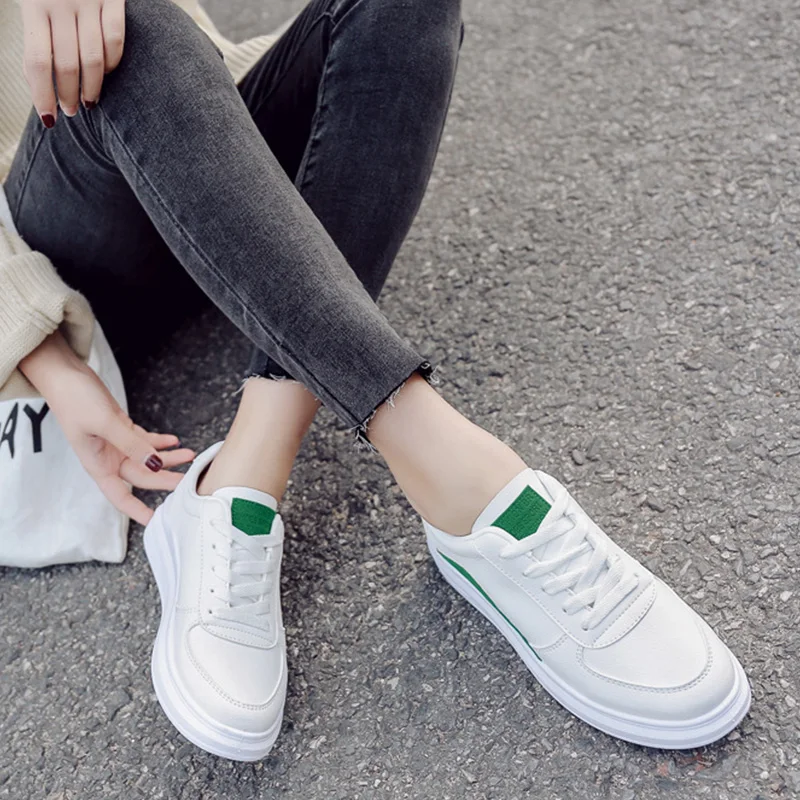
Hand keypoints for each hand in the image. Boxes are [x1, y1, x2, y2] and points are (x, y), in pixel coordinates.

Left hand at [20, 0, 125, 124]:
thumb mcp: (29, 0)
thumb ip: (34, 33)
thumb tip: (37, 79)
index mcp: (34, 5)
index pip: (37, 62)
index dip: (43, 94)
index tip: (49, 118)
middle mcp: (61, 4)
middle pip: (67, 65)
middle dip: (68, 95)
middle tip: (70, 111)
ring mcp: (89, 1)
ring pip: (94, 58)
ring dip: (92, 86)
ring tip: (89, 101)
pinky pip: (116, 38)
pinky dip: (112, 61)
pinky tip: (107, 72)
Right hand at [20, 332, 194, 524]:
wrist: (64, 374)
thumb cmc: (75, 400)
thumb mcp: (105, 423)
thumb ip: (132, 444)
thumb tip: (155, 463)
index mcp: (98, 464)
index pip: (120, 496)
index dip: (137, 511)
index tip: (157, 521)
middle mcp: (108, 458)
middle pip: (143, 476)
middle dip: (167, 479)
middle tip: (191, 480)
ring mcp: (116, 443)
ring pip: (148, 457)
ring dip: (169, 457)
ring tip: (191, 454)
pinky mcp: (121, 428)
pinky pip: (146, 440)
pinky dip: (161, 441)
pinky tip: (175, 441)